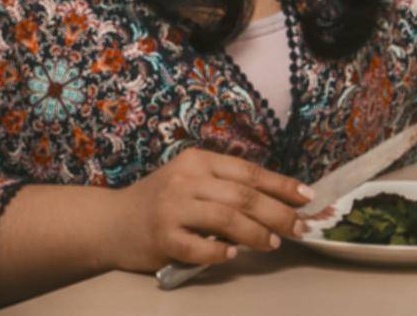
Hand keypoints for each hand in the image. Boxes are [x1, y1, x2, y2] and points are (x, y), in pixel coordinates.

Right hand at [108, 148, 311, 270]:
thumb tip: (279, 199)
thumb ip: (226, 185)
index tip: (307, 197)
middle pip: (244, 196)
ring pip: (226, 218)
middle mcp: (186, 180)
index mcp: (199, 161)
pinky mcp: (161, 237)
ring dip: (255, 233)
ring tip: (272, 243)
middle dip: (278, 213)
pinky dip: (219, 252)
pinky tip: (233, 256)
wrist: (108, 222)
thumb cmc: (160, 201)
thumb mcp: (191, 180)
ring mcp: (172, 208)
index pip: (250, 172)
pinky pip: (197, 246)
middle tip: (298, 228)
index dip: (282, 185)